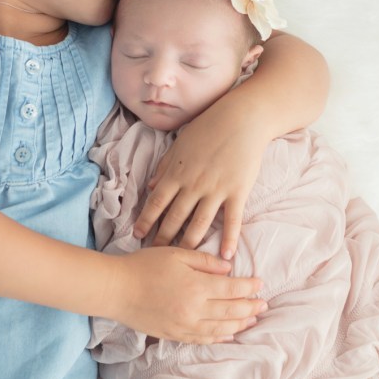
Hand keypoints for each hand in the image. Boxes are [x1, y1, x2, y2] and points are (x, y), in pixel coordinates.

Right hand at [109, 246, 264, 342]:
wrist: (116, 289)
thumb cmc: (144, 266)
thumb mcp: (175, 253)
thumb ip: (204, 260)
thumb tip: (227, 268)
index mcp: (197, 286)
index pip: (232, 289)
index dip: (249, 286)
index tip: (260, 283)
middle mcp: (195, 310)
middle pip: (231, 310)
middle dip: (250, 307)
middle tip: (263, 304)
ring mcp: (185, 325)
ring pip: (221, 328)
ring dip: (240, 324)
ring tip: (252, 319)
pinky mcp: (175, 335)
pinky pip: (203, 339)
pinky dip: (220, 337)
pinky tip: (228, 334)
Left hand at [133, 112, 265, 259]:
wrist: (241, 118)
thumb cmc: (208, 127)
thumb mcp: (180, 143)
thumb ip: (165, 167)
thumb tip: (150, 186)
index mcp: (177, 172)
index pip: (156, 202)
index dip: (145, 221)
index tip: (137, 236)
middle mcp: (193, 184)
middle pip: (174, 218)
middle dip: (163, 238)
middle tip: (156, 255)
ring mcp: (216, 190)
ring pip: (199, 224)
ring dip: (189, 244)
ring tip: (183, 260)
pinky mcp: (237, 191)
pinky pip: (232, 220)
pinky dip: (228, 240)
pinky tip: (226, 257)